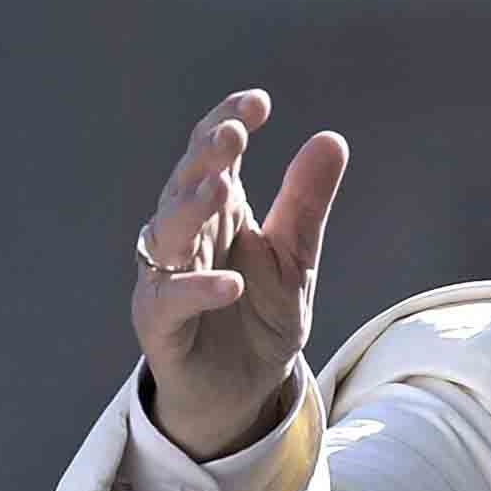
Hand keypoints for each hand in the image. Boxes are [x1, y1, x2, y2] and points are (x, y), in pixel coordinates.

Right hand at [132, 89, 351, 463]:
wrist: (243, 388)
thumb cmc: (260, 316)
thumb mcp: (295, 258)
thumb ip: (307, 203)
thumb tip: (330, 139)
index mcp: (215, 208)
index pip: (213, 152)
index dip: (228, 122)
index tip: (258, 102)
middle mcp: (184, 233)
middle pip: (186, 183)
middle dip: (207, 157)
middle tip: (233, 135)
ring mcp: (166, 275)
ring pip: (168, 233)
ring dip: (192, 210)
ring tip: (221, 192)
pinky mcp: (159, 321)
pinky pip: (172, 300)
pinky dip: (198, 290)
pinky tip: (230, 283)